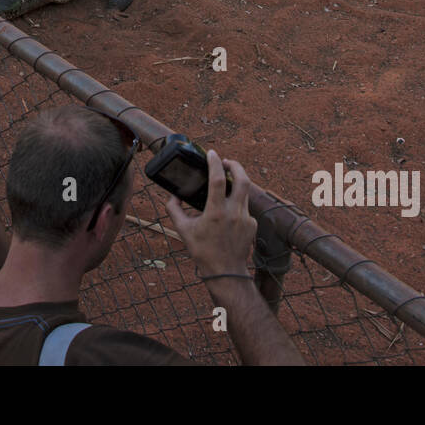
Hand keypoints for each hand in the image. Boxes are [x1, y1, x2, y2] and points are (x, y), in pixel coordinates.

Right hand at [165, 150, 256, 277]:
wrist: (226, 272)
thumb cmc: (203, 252)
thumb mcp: (183, 230)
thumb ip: (174, 210)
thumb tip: (172, 197)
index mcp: (216, 212)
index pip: (218, 179)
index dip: (215, 163)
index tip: (212, 153)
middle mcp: (234, 213)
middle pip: (243, 179)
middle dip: (236, 166)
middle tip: (226, 162)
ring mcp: (246, 218)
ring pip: (245, 192)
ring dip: (236, 183)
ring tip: (226, 182)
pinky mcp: (252, 224)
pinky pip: (245, 207)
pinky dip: (237, 203)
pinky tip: (228, 212)